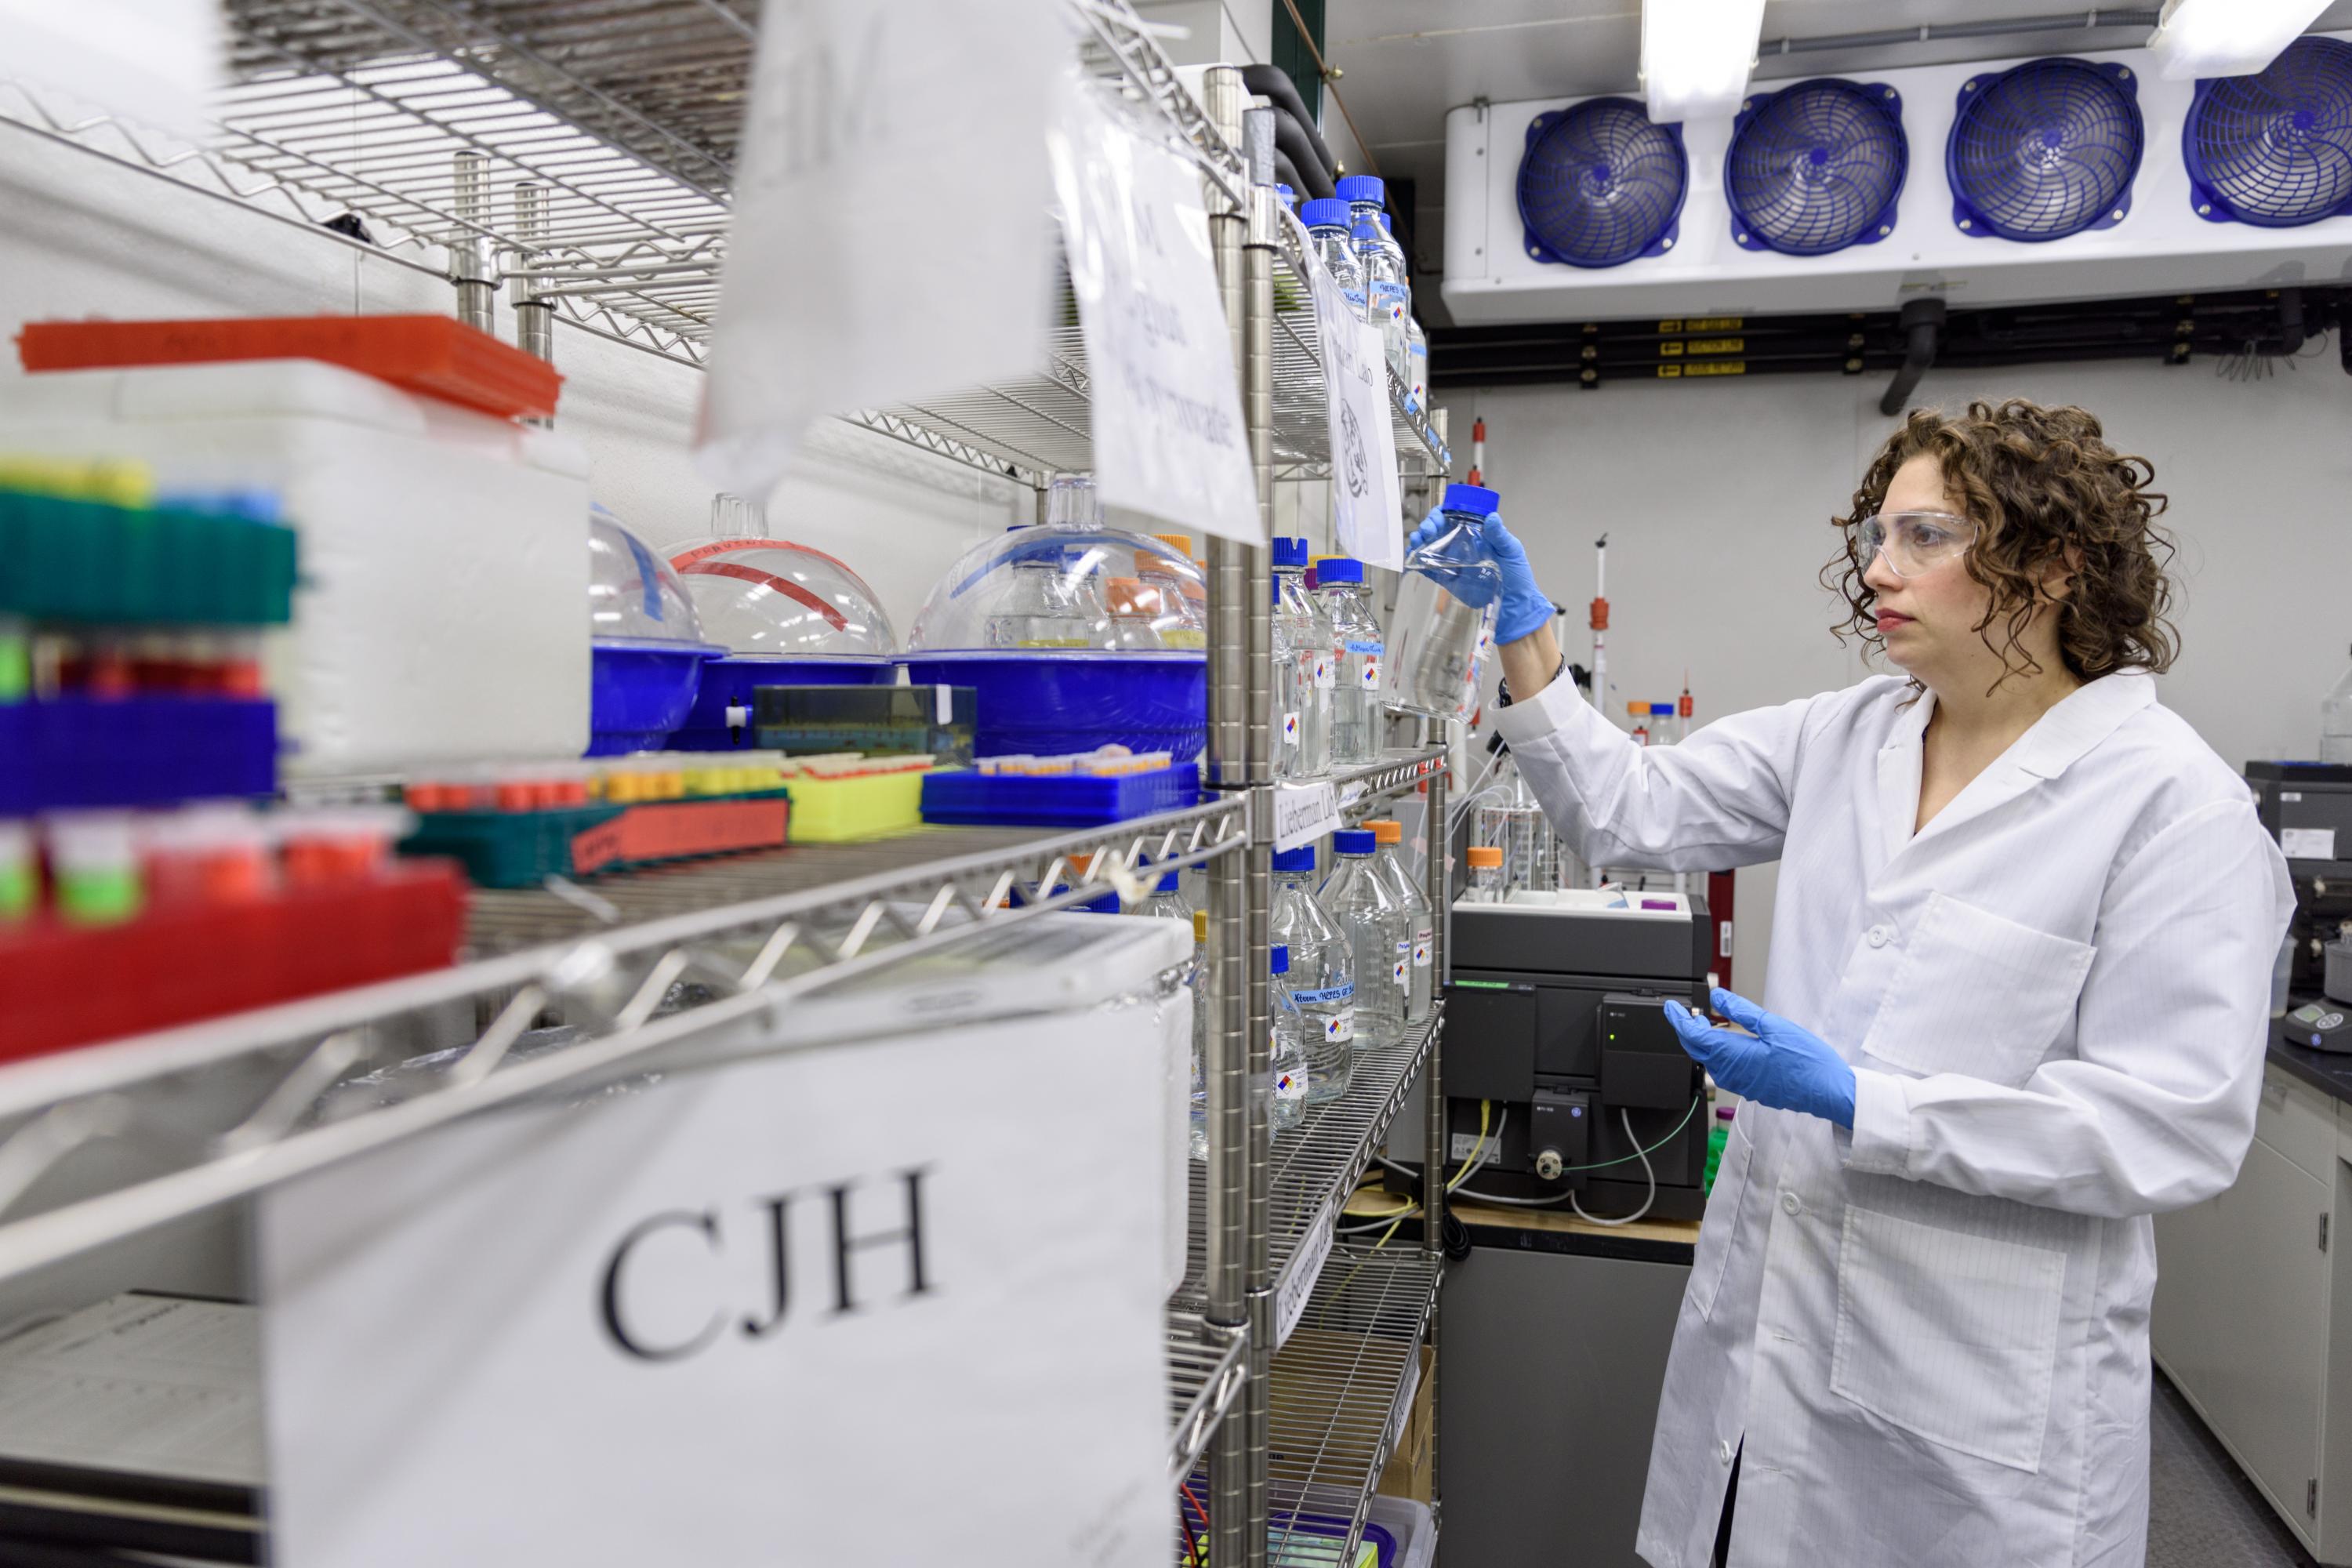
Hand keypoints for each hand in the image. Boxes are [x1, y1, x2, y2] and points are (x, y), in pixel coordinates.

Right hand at [1405, 508, 1553, 645]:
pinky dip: (1417, 561)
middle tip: (1426, 532)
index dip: (1441, 513)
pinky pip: (1428, 567)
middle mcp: (1462, 543)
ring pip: (1429, 546)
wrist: (1513, 606)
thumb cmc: (1517, 576)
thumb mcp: (1511, 551)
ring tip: (1416, 542)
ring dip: (1418, 540)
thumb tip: (1491, 517)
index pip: (1455, 515)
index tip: (1438, 517)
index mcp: (1476, 532)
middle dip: (1426, 526)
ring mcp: (1453, 561)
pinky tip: (1413, 559)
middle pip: (1437, 528)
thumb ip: (1500, 535)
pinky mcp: (1447, 578)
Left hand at [1664, 988, 1855, 1128]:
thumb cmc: (1806, 1061)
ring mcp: (1740, 1084)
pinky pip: (1725, 1071)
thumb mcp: (1774, 1026)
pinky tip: (1730, 1044)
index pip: (1692, 1036)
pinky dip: (1719, 1055)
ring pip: (1710, 1062)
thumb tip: (1717, 998)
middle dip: (1687, 1031)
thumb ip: (1741, 1012)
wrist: (1828, 1091)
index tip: (1671, 1007)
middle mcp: (1731, 1073)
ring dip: (1704, 1043)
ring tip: (1707, 1024)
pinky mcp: (1750, 1089)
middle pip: (1697, 1050)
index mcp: (1733, 1055)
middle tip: (1689, 1013)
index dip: (1678, 1020)